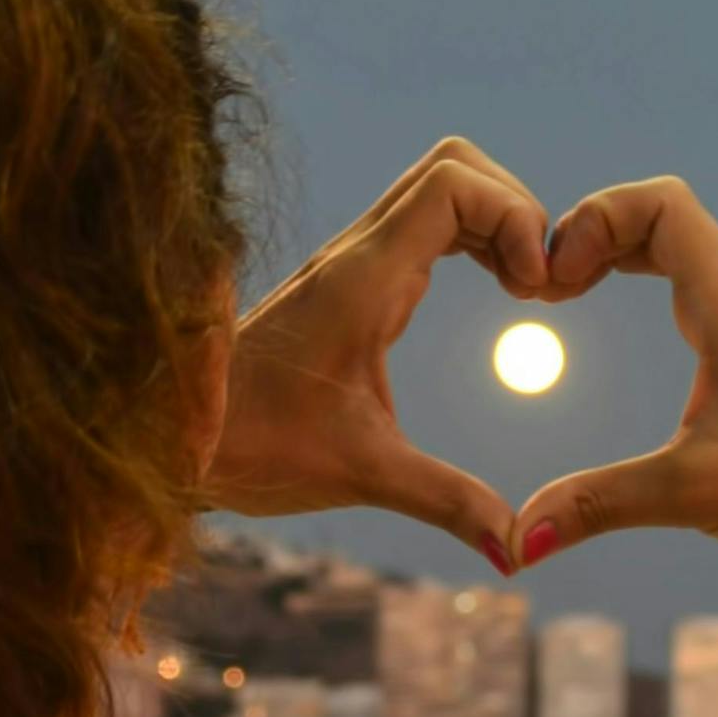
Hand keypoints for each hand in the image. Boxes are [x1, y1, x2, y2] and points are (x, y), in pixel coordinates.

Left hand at [207, 137, 555, 570]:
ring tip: (525, 287)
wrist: (178, 437)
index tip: (537, 290)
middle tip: (539, 284)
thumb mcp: (362, 475)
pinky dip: (471, 238)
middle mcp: (358, 253)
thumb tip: (518, 550)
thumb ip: (446, 501)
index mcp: (363, 279)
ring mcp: (353, 261)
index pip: (455, 184)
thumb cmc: (254, 449)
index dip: (514, 216)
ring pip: (440, 187)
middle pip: (456, 166)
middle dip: (514, 208)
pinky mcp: (350, 281)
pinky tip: (492, 290)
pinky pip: (425, 224)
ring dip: (495, 220)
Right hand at [513, 176, 717, 594]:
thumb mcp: (692, 497)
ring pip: (688, 246)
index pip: (665, 206)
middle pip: (667, 216)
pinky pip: (703, 279)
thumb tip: (519, 542)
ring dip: (625, 249)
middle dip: (597, 231)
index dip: (598, 219)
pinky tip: (631, 312)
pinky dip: (653, 275)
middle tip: (547, 284)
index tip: (556, 282)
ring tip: (570, 288)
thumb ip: (599, 505)